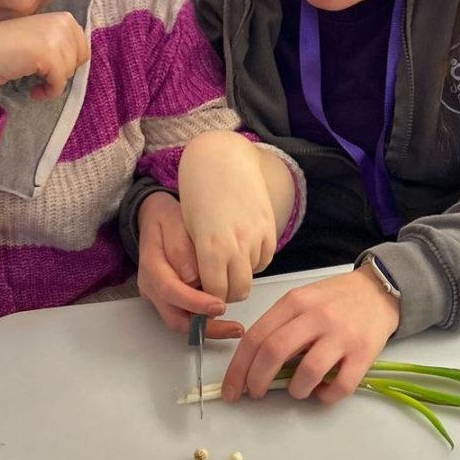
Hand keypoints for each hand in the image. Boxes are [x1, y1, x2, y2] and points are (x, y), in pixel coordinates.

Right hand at [0, 12, 89, 109]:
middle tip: (41, 73)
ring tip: (34, 80)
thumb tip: (82, 57)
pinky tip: (33, 91)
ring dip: (53, 81)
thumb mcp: (37, 37)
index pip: (83, 46)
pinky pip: (60, 83)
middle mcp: (61, 22)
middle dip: (63, 70)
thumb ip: (59, 40)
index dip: (68, 61)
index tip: (48, 65)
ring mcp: (54, 37)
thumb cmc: (4, 49)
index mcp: (61, 17)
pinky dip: (49, 93)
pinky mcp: (47, 55)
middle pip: (80, 59)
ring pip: (70, 71)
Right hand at [136, 192, 243, 338]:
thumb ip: (181, 248)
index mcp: (151, 266)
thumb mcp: (174, 221)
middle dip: (206, 327)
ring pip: (181, 322)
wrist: (153, 219)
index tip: (219, 305)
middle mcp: (151, 287)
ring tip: (235, 328)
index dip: (195, 302)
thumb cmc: (166, 218)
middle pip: (175, 318)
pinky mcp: (168, 299)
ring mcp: (158, 295)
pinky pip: (185, 316)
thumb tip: (193, 278)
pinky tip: (225, 318)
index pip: (170, 291)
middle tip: (234, 328)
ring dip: (208, 328)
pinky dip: (205, 321)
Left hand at [177, 131, 277, 303]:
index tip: (206, 297)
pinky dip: (254, 261)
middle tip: (219, 287)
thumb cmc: (199, 192)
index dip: (210, 299)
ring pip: (253, 275)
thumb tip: (204, 287)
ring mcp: (257, 236)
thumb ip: (198, 261)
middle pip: (238, 290)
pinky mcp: (270, 228)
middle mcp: (237, 244)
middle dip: (227, 294)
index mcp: (211, 247)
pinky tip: (242, 249)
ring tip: (229, 262)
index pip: (215, 293)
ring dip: (241, 275)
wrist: (222, 160)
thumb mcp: (190, 230)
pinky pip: (265, 259)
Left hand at [221, 266, 399, 404]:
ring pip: (307, 372)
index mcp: (294, 302)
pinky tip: (322, 392)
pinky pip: (340, 385)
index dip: (238, 367)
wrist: (378, 290)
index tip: (232, 388)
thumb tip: (254, 365)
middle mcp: (315, 316)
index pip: (256, 337)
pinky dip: (326, 396)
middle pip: (274, 352)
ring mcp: (341, 335)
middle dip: (256, 380)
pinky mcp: (364, 353)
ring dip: (295, 390)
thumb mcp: (301, 300)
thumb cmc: (334, 300)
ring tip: (296, 390)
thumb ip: (279, 326)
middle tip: (254, 394)